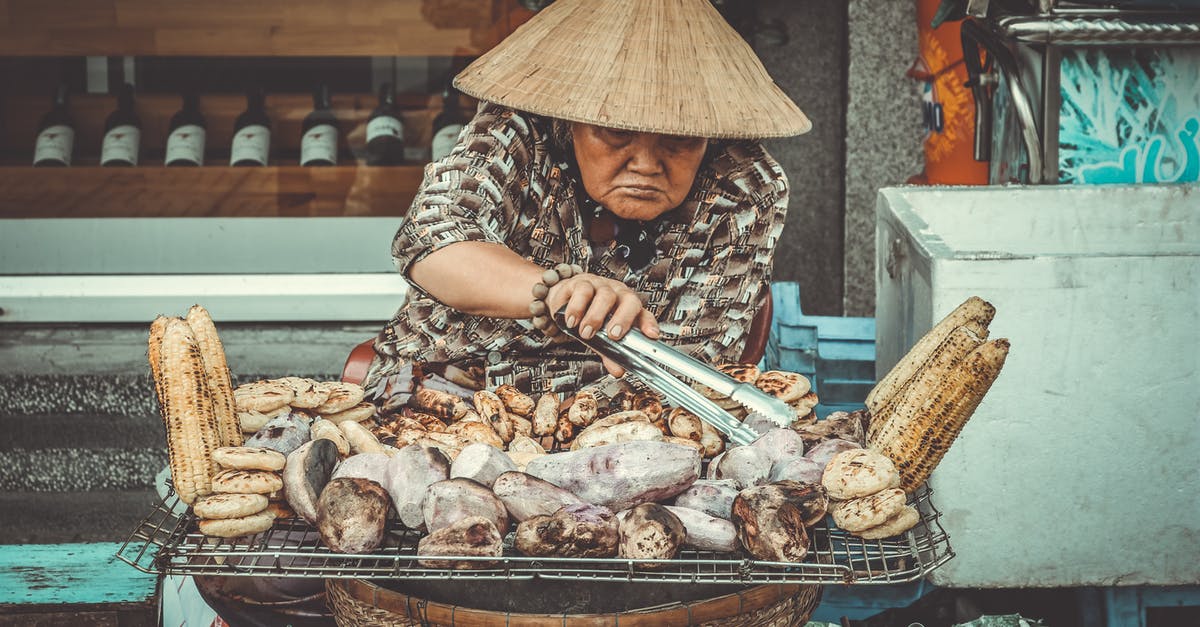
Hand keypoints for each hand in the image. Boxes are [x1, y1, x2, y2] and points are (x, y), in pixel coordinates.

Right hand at [545, 273, 660, 376]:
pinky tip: (572, 321)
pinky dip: (576, 308)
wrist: (563, 301)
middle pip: (629, 301)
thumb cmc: (588, 315)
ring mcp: (601, 286)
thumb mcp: (599, 337)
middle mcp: (618, 295)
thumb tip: (618, 370)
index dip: (649, 324)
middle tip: (612, 335)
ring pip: (605, 296)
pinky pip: (582, 291)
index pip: (644, 314)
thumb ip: (609, 353)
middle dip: (623, 319)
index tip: (652, 335)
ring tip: (586, 333)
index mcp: (628, 308)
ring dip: (596, 316)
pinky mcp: (581, 283)